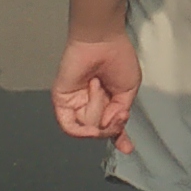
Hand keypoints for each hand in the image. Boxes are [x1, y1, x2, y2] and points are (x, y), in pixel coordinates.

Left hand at [52, 32, 139, 146]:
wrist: (102, 42)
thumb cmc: (118, 59)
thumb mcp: (128, 91)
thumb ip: (119, 114)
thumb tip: (107, 128)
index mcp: (107, 101)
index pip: (110, 126)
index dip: (118, 137)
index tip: (127, 148)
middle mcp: (89, 105)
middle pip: (99, 132)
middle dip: (111, 126)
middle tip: (118, 111)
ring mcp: (75, 104)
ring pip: (87, 129)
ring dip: (98, 112)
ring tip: (99, 87)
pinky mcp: (61, 101)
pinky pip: (70, 126)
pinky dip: (83, 128)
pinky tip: (92, 123)